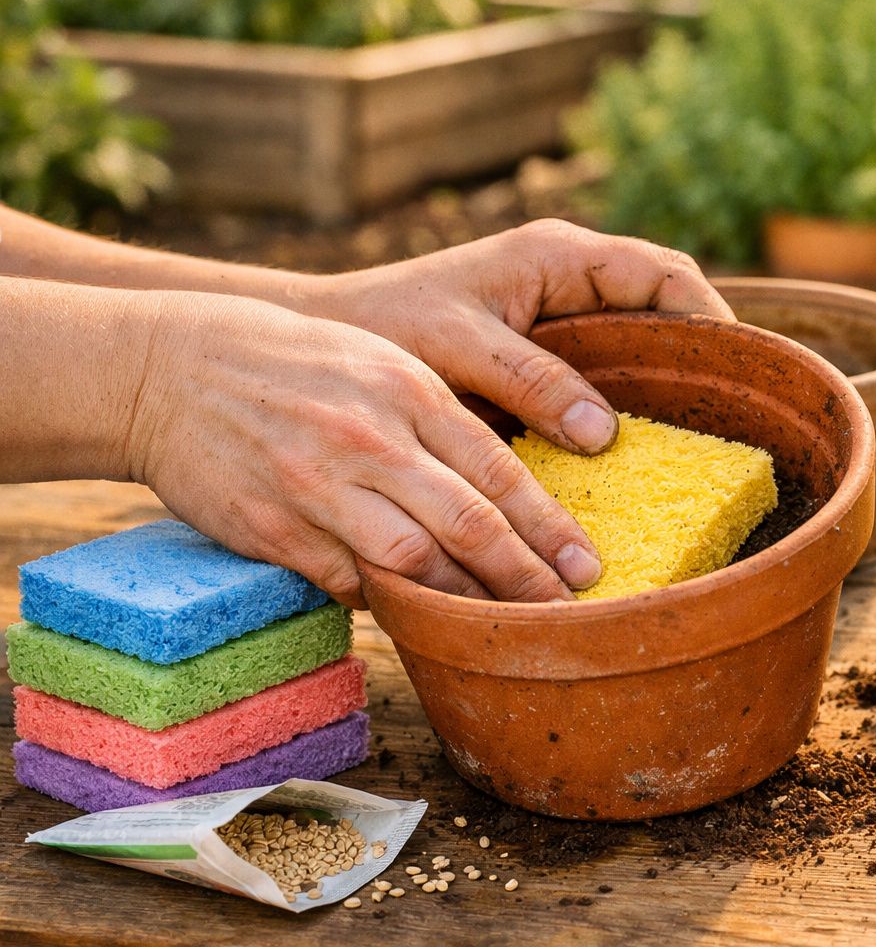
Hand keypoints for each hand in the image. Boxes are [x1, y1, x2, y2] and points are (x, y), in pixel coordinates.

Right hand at [126, 291, 600, 603]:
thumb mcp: (382, 363)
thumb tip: (506, 493)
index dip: (549, 528)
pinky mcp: (270, 528)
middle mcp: (370, 439)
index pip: (498, 472)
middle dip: (524, 577)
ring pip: (411, 562)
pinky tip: (413, 615)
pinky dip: (383, 602)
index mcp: (408, 390)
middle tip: (563, 613)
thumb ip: (443, 420)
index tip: (587, 567)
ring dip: (462, 602)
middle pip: (468, 524)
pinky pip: (343, 581)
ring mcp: (318, 486)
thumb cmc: (297, 363)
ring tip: (499, 628)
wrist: (172, 365)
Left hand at [309, 218, 732, 453]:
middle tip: (730, 415)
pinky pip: (604, 370)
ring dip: (665, 382)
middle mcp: (568, 278)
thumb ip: (530, 379)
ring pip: (638, 340)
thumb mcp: (458, 347)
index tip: (737, 367)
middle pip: (664, 306)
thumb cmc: (383, 326)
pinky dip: (625, 404)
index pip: (664, 272)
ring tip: (695, 441)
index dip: (709, 316)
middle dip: (699, 353)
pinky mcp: (541, 352)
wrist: (325, 337)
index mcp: (559, 255)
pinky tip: (631, 453)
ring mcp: (558, 314)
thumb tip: (606, 431)